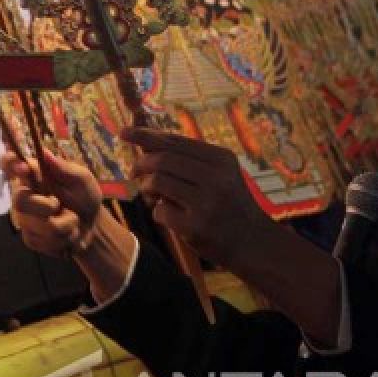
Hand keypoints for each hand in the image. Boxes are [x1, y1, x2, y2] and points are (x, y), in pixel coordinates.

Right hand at [0, 149, 101, 257]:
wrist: (93, 226)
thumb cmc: (85, 196)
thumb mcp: (82, 179)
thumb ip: (65, 168)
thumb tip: (45, 153)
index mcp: (33, 175)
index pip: (7, 163)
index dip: (9, 163)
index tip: (24, 168)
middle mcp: (23, 195)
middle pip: (19, 201)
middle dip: (46, 206)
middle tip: (59, 204)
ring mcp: (24, 218)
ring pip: (36, 225)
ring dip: (63, 224)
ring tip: (71, 220)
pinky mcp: (30, 238)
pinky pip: (42, 241)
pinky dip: (62, 238)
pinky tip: (66, 234)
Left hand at [123, 127, 267, 268]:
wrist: (254, 244)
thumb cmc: (230, 205)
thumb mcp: (220, 175)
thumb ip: (188, 159)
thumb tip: (146, 140)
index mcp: (222, 159)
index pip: (176, 141)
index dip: (146, 136)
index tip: (123, 132)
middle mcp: (217, 178)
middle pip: (163, 159)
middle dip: (140, 163)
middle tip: (132, 172)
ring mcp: (207, 203)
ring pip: (157, 182)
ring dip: (147, 188)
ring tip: (152, 195)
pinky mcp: (196, 227)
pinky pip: (160, 211)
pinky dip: (157, 212)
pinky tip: (170, 217)